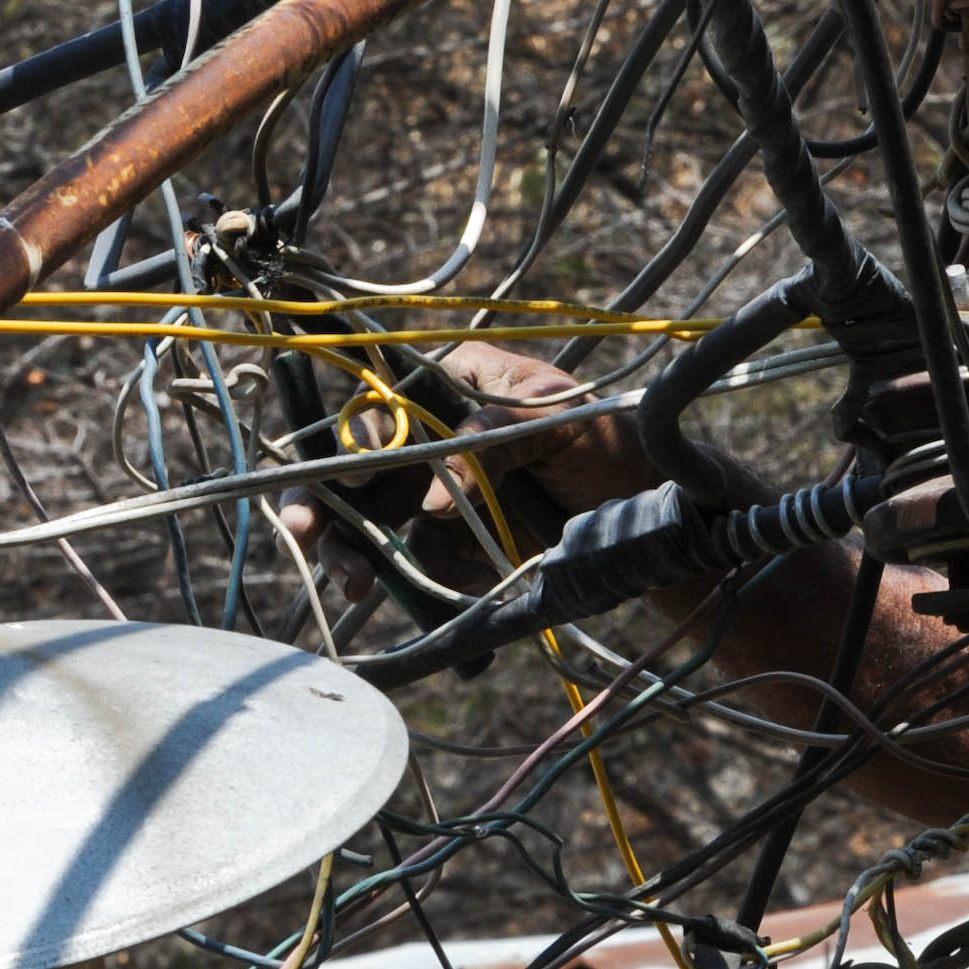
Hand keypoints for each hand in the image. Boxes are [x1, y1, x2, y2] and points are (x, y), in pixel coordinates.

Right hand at [268, 339, 644, 596]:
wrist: (659, 517)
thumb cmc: (620, 448)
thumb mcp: (565, 427)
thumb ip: (496, 439)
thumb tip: (433, 498)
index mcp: (459, 380)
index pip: (389, 404)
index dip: (359, 440)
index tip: (353, 477)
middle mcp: (439, 432)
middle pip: (360, 466)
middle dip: (328, 505)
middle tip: (309, 537)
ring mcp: (443, 490)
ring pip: (375, 522)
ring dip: (357, 555)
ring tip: (356, 587)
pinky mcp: (458, 540)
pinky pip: (422, 561)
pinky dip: (429, 581)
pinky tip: (465, 588)